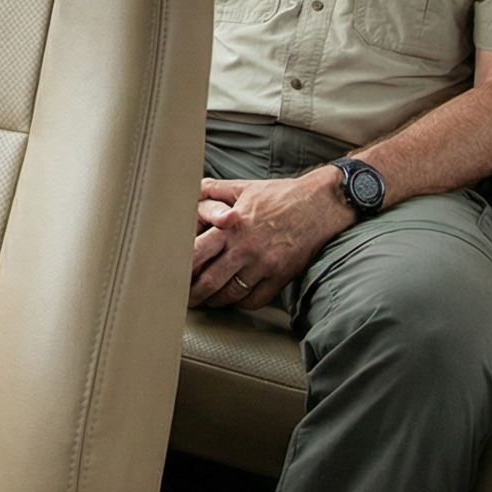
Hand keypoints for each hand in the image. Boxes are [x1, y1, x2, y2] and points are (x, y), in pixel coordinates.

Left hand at [189, 170, 349, 310]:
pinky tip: (237, 299)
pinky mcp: (280, 277)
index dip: (181, 268)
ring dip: (216, 301)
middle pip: (209, 281)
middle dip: (194, 294)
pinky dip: (242, 303)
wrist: (319, 205)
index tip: (172, 275)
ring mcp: (263, 265)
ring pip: (230, 295)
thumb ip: (214, 191)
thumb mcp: (244, 187)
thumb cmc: (280, 195)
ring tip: (209, 301)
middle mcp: (244, 248)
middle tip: (186, 299)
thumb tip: (191, 188)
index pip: (196, 253)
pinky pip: (255, 300)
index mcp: (230, 227)